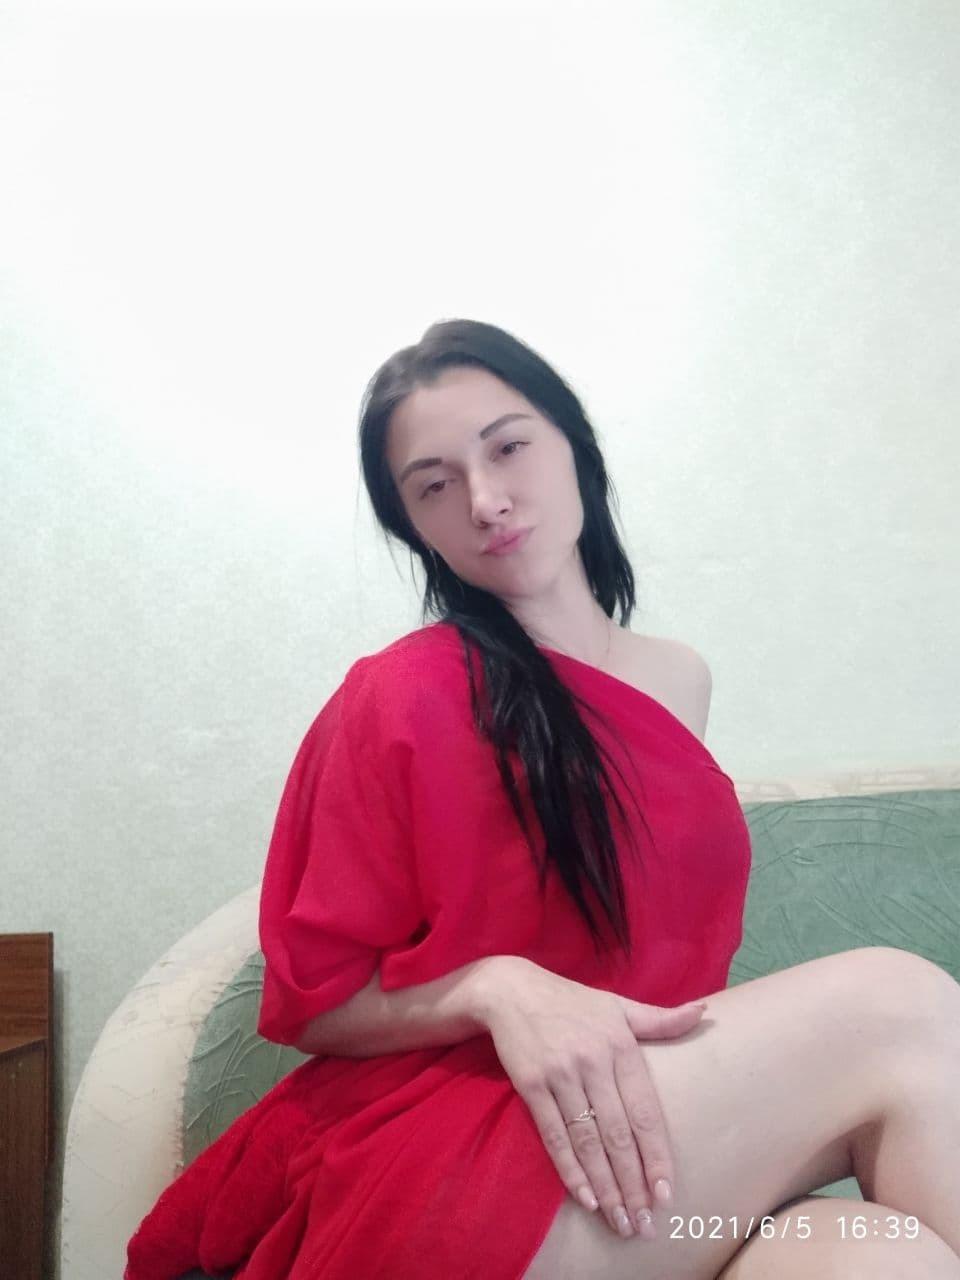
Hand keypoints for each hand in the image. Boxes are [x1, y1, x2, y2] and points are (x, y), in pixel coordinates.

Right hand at [482, 959, 706, 1239]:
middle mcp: (593, 1061)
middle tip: (644, 1224)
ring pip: (588, 1141)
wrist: (510, 990)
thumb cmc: (571, 1002)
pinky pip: (554, 1135)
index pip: (645, 1111)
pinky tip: (586, 1197)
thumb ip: (660, 1019)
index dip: (657, 1155)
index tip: (666, 1193)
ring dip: (606, 1186)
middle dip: (633, 1184)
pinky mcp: (532, 1084)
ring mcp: (561, 1074)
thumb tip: (704, 1013)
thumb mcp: (617, 1005)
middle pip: (618, 1134)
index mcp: (620, 1044)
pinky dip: (570, 1169)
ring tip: (620, 1221)